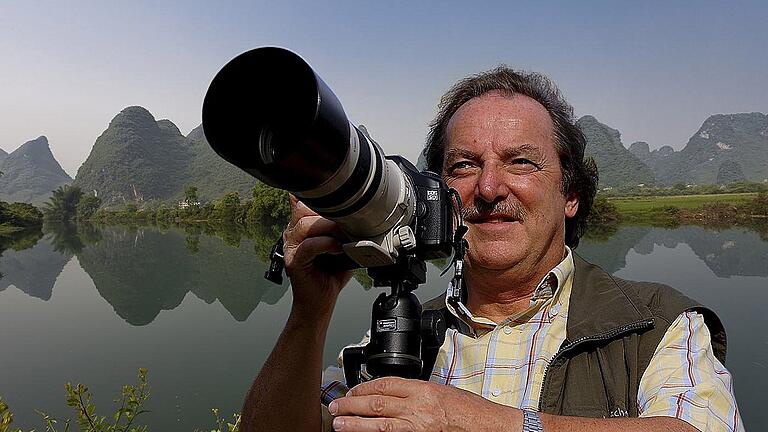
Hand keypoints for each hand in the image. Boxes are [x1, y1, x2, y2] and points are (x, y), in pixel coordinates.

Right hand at [283, 195, 352, 316]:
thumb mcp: (341, 245)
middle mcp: (293, 235)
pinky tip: (337, 248)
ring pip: (305, 225)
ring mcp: (292, 248)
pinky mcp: (294, 261)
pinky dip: (325, 244)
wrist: (320, 302)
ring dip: (329, 227)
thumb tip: (361, 214)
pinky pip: (308, 246)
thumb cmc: (330, 275)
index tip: (345, 204)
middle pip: (304, 210)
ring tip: (343, 236)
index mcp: (301, 227)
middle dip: (328, 212)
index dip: (324, 200)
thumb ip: (343, 228)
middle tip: (347, 221)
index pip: (306, 202)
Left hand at [328, 377, 517, 431]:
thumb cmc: (470, 411)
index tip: (352, 391)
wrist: (490, 427)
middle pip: (376, 403)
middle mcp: (419, 408)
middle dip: (352, 405)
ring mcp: (418, 428)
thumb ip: (416, 392)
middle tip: (335, 407)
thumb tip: (389, 394)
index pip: (385, 384)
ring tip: (339, 424)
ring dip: (355, 425)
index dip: (364, 387)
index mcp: (424, 390)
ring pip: (379, 425)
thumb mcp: (441, 391)